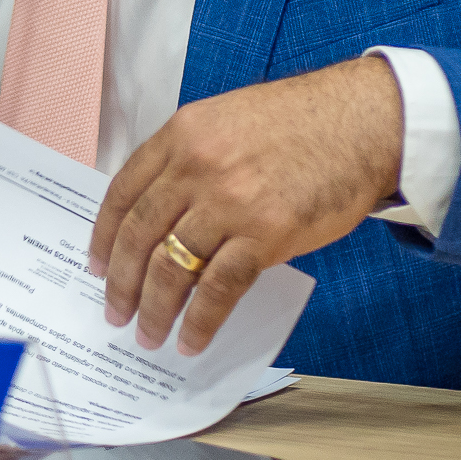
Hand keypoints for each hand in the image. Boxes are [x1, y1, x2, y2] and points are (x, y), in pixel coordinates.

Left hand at [87, 55, 402, 355]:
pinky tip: (192, 339)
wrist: (364, 122)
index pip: (123, 191)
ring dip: (155, 309)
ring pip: (173, 266)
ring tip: (149, 335)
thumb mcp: (229, 121)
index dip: (104, 236)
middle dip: (121, 282)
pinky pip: (220, 287)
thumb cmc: (303, 121)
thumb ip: (191, 160)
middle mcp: (197, 165)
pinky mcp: (266, 233)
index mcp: (183, 133)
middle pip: (140, 234)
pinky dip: (201, 320)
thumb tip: (165, 217)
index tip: (96, 265)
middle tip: (115, 312)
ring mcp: (230, 200)